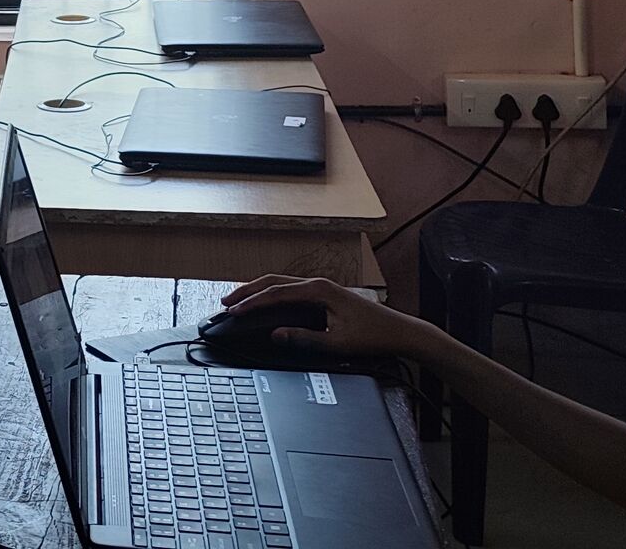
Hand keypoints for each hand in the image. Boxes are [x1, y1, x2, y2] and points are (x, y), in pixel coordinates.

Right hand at [220, 276, 434, 359]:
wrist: (400, 332)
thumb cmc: (373, 336)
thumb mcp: (337, 342)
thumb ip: (304, 338)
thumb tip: (276, 335)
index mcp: (319, 290)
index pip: (276, 293)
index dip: (252, 303)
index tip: (233, 312)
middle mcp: (318, 284)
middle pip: (273, 281)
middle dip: (247, 291)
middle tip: (225, 302)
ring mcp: (321, 288)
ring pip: (280, 283)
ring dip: (258, 291)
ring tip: (238, 301)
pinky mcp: (323, 295)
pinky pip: (290, 290)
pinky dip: (271, 295)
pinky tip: (264, 303)